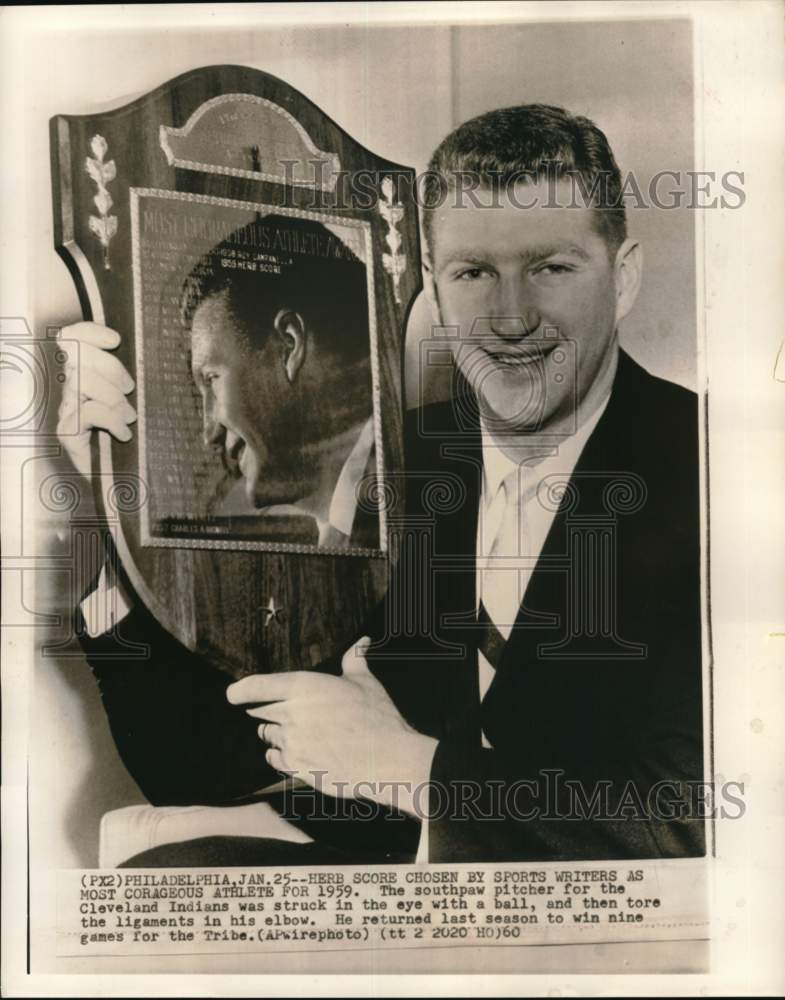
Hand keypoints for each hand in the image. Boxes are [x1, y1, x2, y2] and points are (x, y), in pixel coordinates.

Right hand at [56, 322, 135, 477]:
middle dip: (109, 366)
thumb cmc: (138, 440)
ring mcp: (67, 411)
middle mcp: (71, 390)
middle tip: (130, 389)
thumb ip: (134, 377)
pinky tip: (123, 434)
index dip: (89, 332)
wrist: (124, 483)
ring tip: (129, 416)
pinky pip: (88, 412)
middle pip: (76, 355)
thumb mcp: (140, 400)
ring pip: (81, 381)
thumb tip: (144, 350)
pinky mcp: (66, 434)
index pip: (71, 339)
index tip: (116, 340)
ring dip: (113, 397)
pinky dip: (111, 420)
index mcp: (86, 375)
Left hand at [227, 637, 437, 817]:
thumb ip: (354, 660)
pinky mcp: (296, 767)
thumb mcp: (365, 682)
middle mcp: (291, 713)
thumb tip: (361, 641)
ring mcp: (292, 742)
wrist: (387, 759)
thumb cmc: (377, 717)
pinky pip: (274, 759)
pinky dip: (279, 755)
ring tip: (294, 732)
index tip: (232, 694)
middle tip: (280, 712)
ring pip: (268, 736)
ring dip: (275, 733)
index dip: (240, 690)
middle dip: (266, 711)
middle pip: (260, 712)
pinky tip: (294, 752)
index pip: (256, 686)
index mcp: (304, 687)